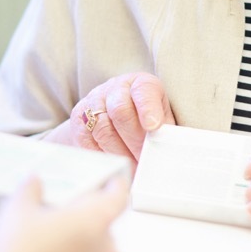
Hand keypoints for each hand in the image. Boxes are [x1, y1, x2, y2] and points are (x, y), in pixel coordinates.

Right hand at [48, 72, 175, 162]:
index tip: (153, 127)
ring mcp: (94, 102)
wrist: (114, 115)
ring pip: (103, 128)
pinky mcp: (79, 120)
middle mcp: (115, 88)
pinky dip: (102, 155)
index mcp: (140, 83)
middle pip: (120, 111)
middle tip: (145, 161)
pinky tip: (114, 164)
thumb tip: (171, 151)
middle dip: (134, 140)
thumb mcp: (162, 118)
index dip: (148, 108)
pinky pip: (87, 140)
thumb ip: (166, 130)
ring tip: (133, 168)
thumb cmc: (146, 120)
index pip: (143, 91)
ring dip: (119, 152)